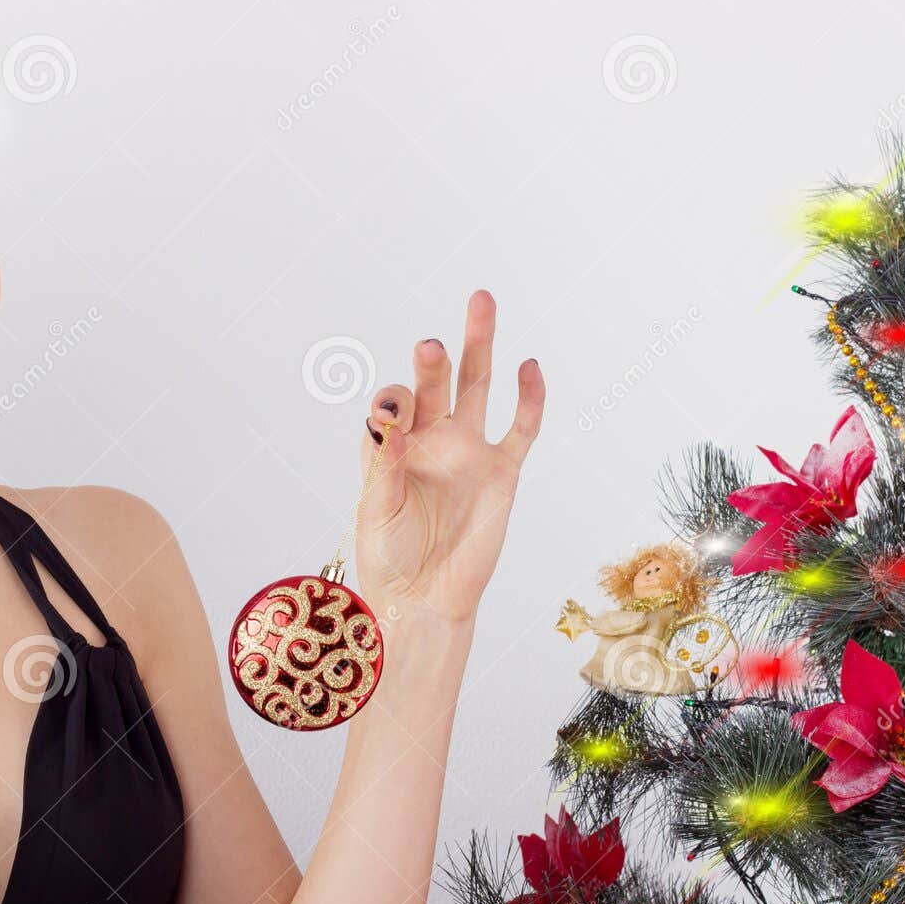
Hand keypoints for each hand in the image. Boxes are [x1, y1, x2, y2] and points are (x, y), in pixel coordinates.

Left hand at [354, 290, 544, 624]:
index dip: (391, 404)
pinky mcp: (502, 472)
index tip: (389, 417)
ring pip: (477, 387)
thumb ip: (382, 464)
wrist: (425, 600)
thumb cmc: (389, 559)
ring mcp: (468, 452)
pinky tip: (529, 366)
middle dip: (432, 362)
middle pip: (434, 383)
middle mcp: (430, 440)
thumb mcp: (375, 509)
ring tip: (480, 302)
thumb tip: (384, 420)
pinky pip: (520, 428)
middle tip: (430, 345)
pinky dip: (529, 398)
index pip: (391, 406)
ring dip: (478, 347)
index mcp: (391, 447)